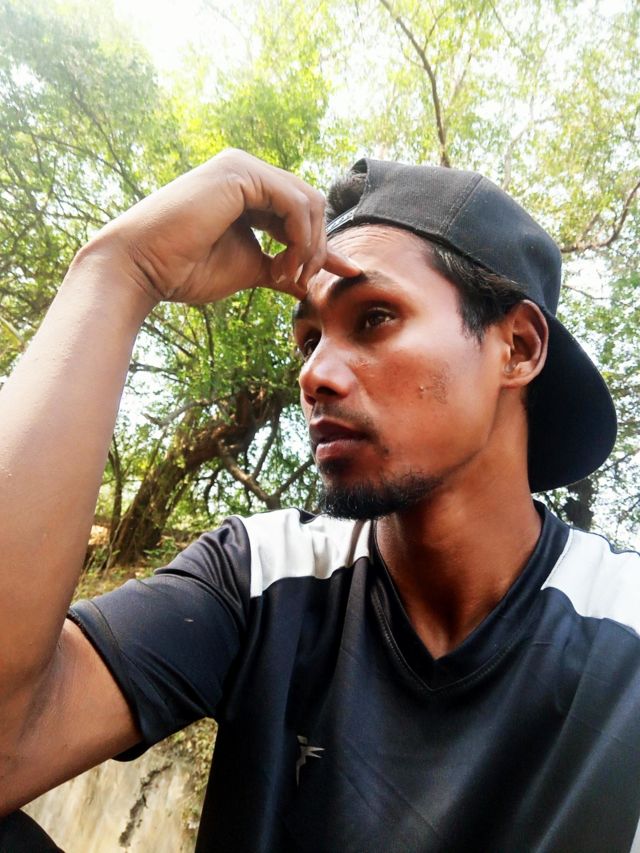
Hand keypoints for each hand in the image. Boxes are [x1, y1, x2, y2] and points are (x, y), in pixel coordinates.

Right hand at [87, 149, 359, 305]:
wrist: (143, 267)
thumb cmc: (185, 269)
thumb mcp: (248, 269)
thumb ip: (280, 268)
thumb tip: (308, 283)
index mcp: (247, 191)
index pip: (299, 214)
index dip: (324, 245)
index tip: (349, 272)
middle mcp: (246, 172)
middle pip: (311, 205)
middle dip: (316, 248)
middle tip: (300, 282)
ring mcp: (242, 167)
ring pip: (309, 202)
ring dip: (309, 246)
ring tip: (289, 277)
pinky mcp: (240, 172)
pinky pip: (296, 202)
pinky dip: (300, 237)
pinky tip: (284, 264)